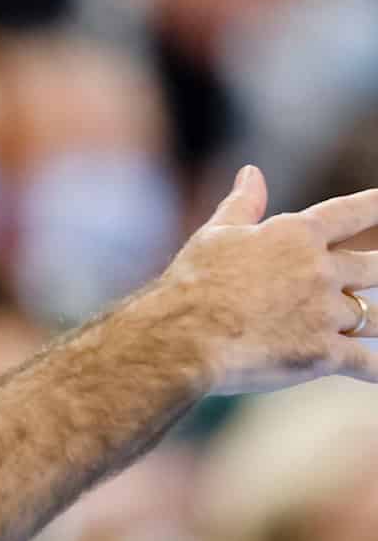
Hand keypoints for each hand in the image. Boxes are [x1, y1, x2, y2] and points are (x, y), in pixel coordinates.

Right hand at [149, 165, 377, 394]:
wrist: (183, 336)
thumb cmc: (192, 283)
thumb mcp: (215, 235)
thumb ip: (242, 204)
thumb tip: (251, 172)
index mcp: (298, 234)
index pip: (353, 213)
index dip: (377, 207)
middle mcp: (321, 270)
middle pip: (374, 267)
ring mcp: (325, 313)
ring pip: (369, 316)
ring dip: (370, 320)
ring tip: (376, 322)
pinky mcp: (322, 355)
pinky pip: (365, 362)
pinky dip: (376, 368)